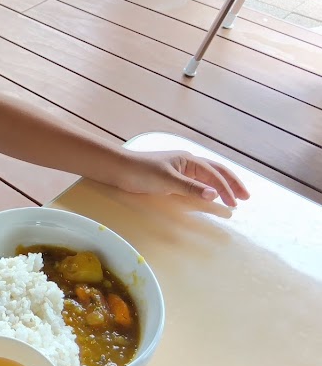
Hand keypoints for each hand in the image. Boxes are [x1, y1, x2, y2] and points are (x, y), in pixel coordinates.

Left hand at [116, 149, 249, 206]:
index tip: (235, 204)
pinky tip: (211, 193)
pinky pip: (197, 180)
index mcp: (189, 160)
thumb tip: (214, 195)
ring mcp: (180, 168)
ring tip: (234, 195)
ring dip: (222, 184)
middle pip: (216, 170)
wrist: (119, 168)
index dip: (226, 189)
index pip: (214, 175)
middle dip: (232, 183)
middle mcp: (187, 162)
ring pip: (208, 174)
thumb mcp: (167, 181)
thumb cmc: (142, 172)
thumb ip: (191, 187)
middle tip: (246, 197)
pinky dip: (208, 186)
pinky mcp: (172, 176)